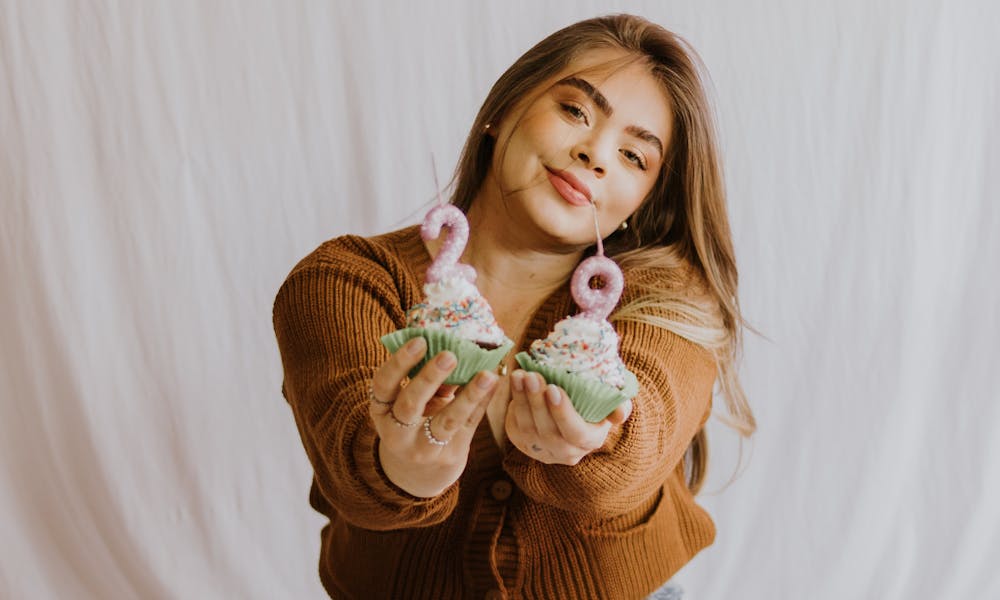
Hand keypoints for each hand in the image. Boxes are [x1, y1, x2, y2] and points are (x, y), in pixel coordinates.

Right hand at [369, 337, 498, 497]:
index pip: (384, 384)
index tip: (420, 340)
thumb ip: (426, 381)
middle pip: (411, 403)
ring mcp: (424, 448)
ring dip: (469, 395)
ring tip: (487, 375)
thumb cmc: (413, 423)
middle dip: (430, 377)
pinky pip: (469, 425)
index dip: (399, 362)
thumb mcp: (408, 404)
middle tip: (449, 355)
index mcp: (382, 411)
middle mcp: (397, 433)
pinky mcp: (450, 455)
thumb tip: (451, 347)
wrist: (418, 474)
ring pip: (447, 420)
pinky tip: (494, 383)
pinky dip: (482, 403)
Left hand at [505, 370, 632, 465]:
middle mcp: (565, 451)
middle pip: (548, 431)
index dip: (563, 413)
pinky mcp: (523, 442)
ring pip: (528, 427)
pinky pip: (514, 425)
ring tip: (520, 375)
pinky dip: (513, 402)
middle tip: (531, 376)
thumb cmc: (594, 404)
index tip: (554, 388)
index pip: (576, 433)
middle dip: (537, 402)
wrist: (572, 414)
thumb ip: (618, 406)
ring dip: (522, 399)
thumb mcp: (610, 404)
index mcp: (589, 441)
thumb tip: (620, 413)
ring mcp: (542, 449)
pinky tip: (514, 382)